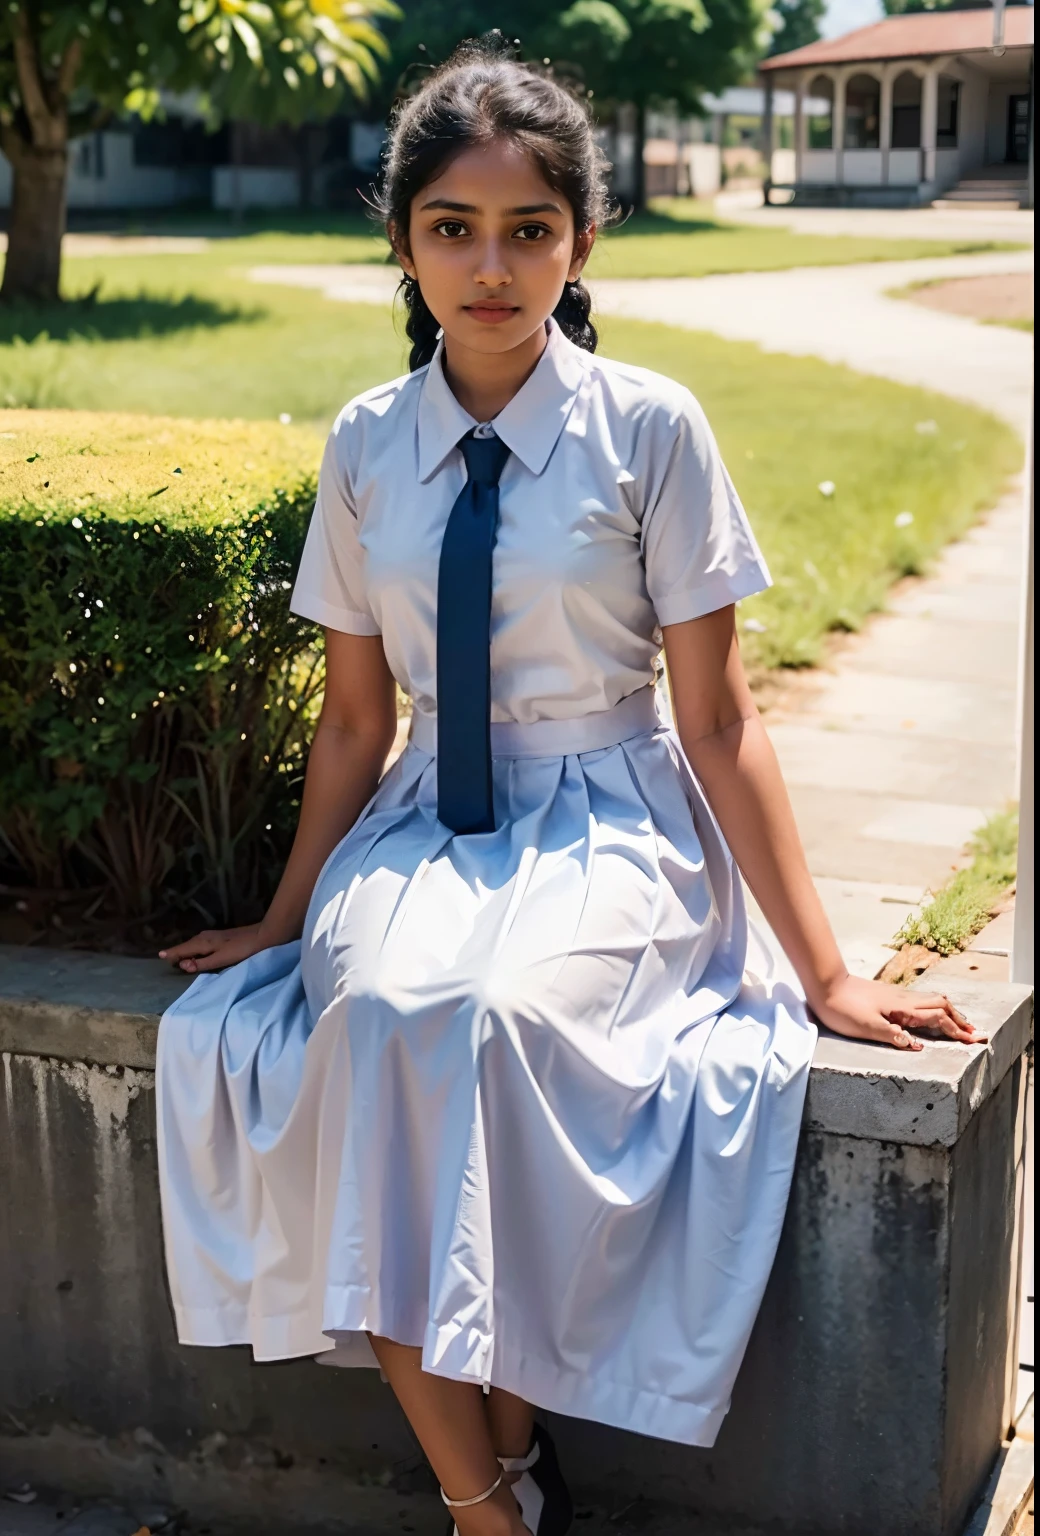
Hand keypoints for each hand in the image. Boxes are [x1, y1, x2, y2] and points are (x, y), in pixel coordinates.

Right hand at [159, 923, 266, 974]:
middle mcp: (205, 936)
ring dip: (185, 950)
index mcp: (203, 942)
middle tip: (165, 959)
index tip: (159, 956)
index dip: (172, 953)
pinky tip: (195, 952)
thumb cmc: (243, 949)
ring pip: (194, 944)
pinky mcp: (220, 937)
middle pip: (187, 945)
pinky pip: (200, 943)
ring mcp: (213, 935)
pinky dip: (194, 948)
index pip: (183, 949)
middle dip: (176, 952)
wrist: (263, 936)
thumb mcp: (222, 959)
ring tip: (176, 957)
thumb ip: (202, 963)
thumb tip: (182, 966)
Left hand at [809, 973, 986, 1051]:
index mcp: (902, 1009)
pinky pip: (920, 1000)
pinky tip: (931, 1014)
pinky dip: (934, 1008)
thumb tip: (918, 1046)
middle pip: (941, 1005)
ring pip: (932, 1000)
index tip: (973, 1041)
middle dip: (959, 1020)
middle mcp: (903, 999)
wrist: (825, 985)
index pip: (938, 1018)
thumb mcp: (866, 1027)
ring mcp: (897, 996)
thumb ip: (892, 1036)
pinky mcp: (889, 996)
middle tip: (973, 1034)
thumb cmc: (843, 1008)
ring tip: (959, 1025)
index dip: (957, 1030)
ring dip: (949, 1012)